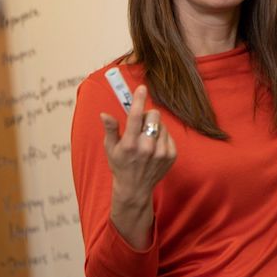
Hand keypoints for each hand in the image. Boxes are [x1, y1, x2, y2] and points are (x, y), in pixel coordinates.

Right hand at [99, 85, 175, 247]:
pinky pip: (168, 135)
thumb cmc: (120, 165)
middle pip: (154, 115)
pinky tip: (153, 147)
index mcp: (130, 144)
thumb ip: (110, 129)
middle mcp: (147, 147)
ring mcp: (161, 152)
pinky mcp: (171, 155)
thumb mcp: (110, 148)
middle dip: (147, 115)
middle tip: (139, 125)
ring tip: (146, 140)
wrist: (135, 188)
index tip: (141, 87)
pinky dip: (161, 137)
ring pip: (162, 124)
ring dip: (154, 127)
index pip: (135, 117)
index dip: (138, 100)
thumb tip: (105, 113)